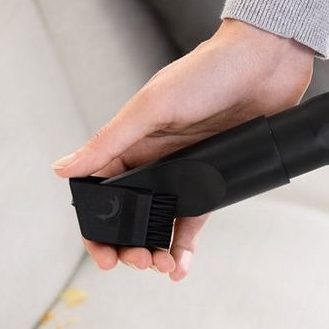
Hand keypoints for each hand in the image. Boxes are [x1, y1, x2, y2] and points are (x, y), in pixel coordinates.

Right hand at [52, 19, 313, 280]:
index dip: (98, 225)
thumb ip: (110, 141)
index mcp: (132, 141)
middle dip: (130, 243)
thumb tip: (63, 168)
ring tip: (162, 266)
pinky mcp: (218, 176)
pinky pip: (197, 216)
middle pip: (132, 213)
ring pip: (163, 221)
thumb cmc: (207, 72)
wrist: (265, 62)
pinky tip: (182, 265)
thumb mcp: (153, 107)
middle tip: (139, 261)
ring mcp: (188, 169)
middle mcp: (156, 158)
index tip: (102, 253)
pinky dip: (187, 244)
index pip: (102, 190)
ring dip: (158, 249)